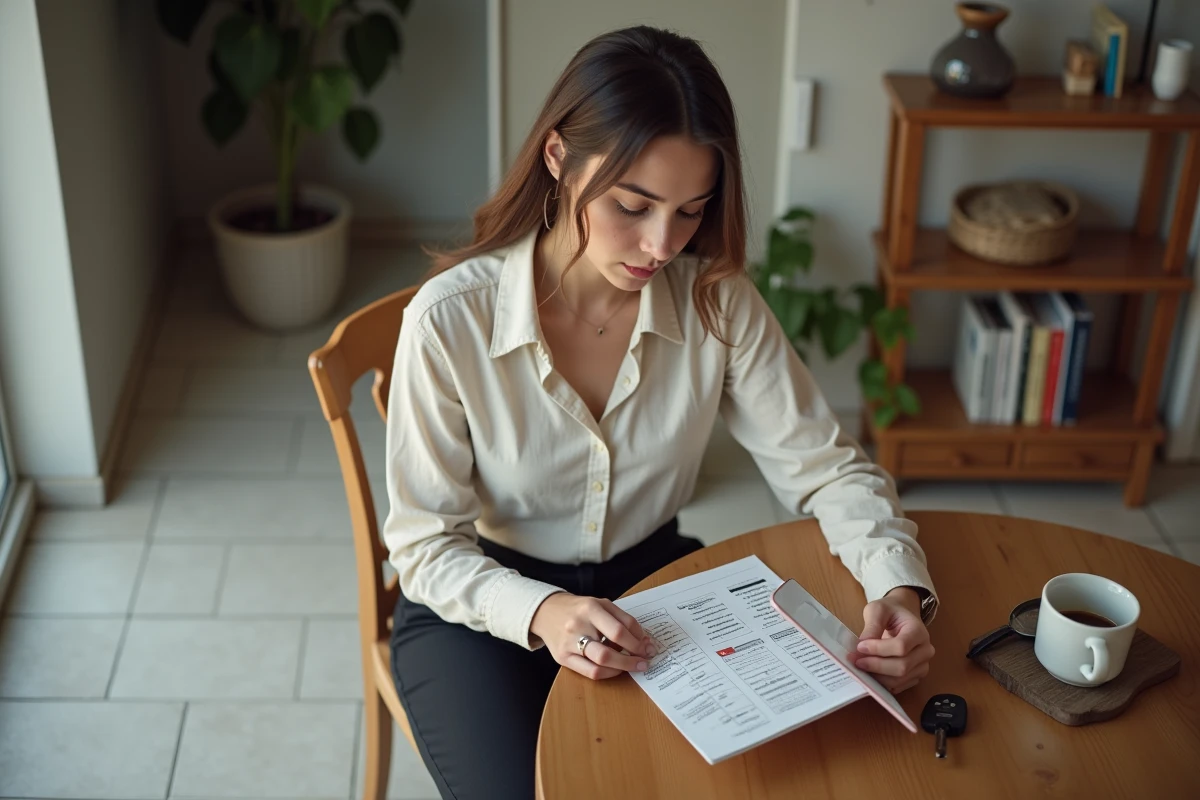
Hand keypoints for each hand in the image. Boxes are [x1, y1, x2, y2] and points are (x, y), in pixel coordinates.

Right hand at [530, 593, 656, 680]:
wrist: (546, 611)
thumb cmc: (579, 608)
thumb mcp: (602, 604)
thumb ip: (624, 619)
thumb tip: (643, 640)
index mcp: (590, 609)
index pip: (618, 631)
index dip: (637, 643)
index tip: (648, 648)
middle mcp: (577, 627)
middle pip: (608, 652)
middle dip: (631, 660)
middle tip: (644, 661)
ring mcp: (568, 645)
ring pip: (599, 665)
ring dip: (622, 668)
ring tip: (633, 665)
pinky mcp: (562, 658)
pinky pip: (589, 672)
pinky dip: (608, 673)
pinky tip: (616, 668)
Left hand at [850, 587, 933, 693]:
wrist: (902, 615)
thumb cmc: (890, 611)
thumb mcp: (878, 610)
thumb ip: (871, 626)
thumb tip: (862, 647)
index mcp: (918, 631)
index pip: (901, 646)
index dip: (878, 649)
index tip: (859, 647)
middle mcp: (925, 650)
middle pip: (902, 666)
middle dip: (875, 666)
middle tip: (855, 661)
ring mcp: (922, 665)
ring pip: (900, 679)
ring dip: (877, 677)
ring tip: (860, 668)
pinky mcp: (915, 676)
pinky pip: (899, 686)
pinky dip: (882, 683)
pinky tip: (869, 674)